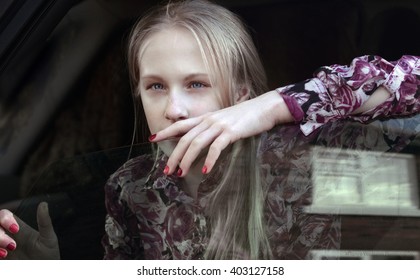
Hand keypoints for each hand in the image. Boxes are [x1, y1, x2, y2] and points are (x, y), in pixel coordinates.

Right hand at [0, 202, 59, 258]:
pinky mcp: (1, 260)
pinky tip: (3, 258)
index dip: (4, 218)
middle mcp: (7, 236)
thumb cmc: (48, 256)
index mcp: (18, 228)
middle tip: (12, 246)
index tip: (15, 229)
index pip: (3, 215)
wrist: (45, 273)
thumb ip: (44, 222)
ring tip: (5, 254)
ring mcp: (1, 248)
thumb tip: (43, 204)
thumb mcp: (48, 238)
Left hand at [151, 90, 292, 175]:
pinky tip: (205, 170)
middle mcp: (209, 120)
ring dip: (186, 160)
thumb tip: (199, 142)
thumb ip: (211, 129)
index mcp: (205, 118)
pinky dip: (209, 159)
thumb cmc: (245, 117)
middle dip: (174, 156)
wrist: (264, 108)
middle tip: (167, 171)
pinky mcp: (231, 132)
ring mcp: (219, 125)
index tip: (152, 139)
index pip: (180, 125)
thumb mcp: (223, 121)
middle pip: (185, 139)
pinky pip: (216, 147)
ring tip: (180, 174)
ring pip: (196, 143)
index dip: (165, 132)